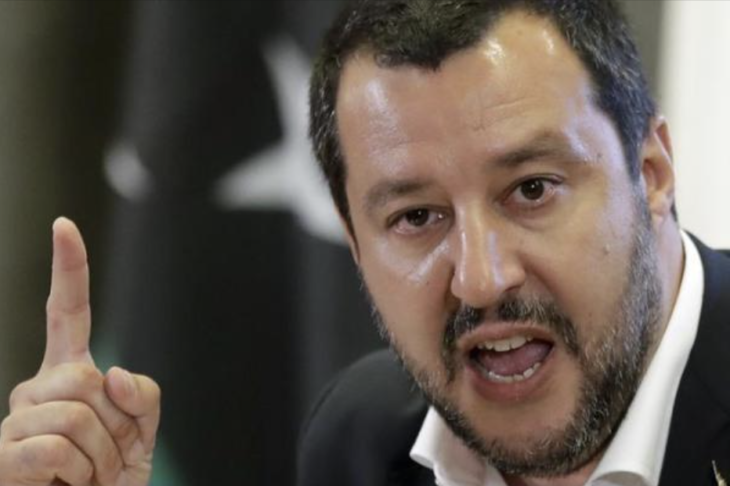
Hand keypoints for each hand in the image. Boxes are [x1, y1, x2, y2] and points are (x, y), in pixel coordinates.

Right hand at [0, 218, 159, 485]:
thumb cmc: (109, 477)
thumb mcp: (142, 433)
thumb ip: (142, 396)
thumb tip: (110, 373)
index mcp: (70, 374)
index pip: (69, 313)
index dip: (69, 270)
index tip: (64, 225)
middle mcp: (36, 389)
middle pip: (89, 379)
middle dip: (117, 425)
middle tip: (108, 458)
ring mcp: (15, 422)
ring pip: (76, 414)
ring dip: (101, 456)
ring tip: (88, 475)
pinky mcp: (2, 456)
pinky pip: (57, 448)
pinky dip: (78, 473)